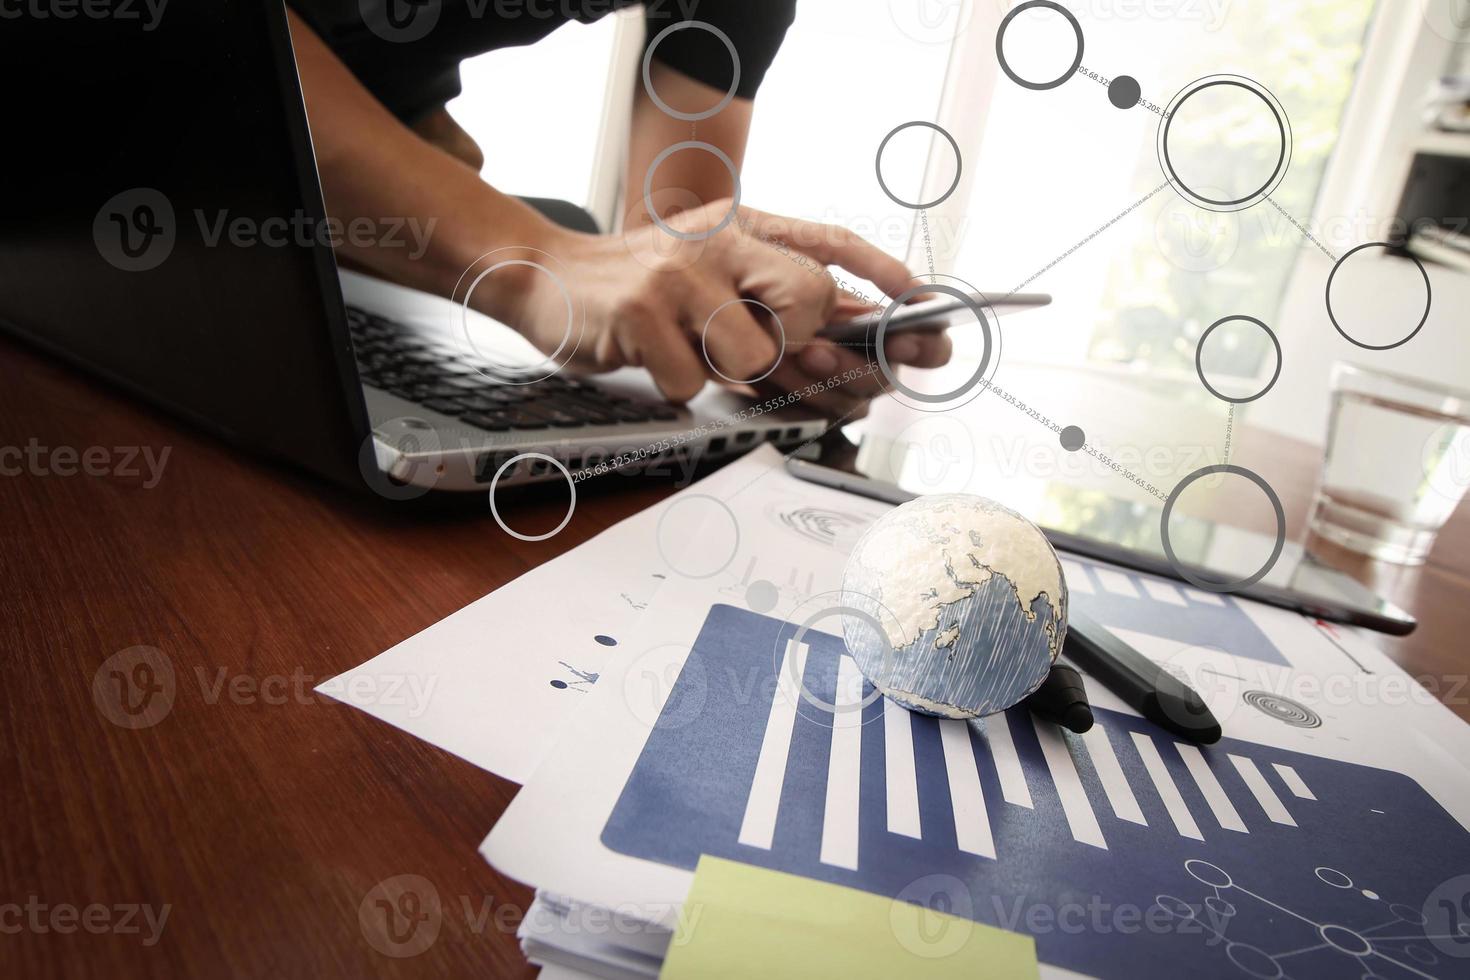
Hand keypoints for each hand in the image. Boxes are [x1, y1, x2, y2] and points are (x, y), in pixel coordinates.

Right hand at [495, 200, 951, 414]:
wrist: (548, 279)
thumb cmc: (643, 292)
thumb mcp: (714, 283)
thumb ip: (776, 310)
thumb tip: (854, 348)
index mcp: (742, 228)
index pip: (828, 241)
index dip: (881, 272)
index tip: (921, 303)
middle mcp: (718, 241)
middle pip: (808, 300)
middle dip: (802, 345)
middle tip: (769, 353)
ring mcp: (680, 273)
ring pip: (755, 354)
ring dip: (730, 373)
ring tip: (692, 347)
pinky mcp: (643, 312)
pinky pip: (696, 381)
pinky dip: (680, 385)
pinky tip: (656, 358)